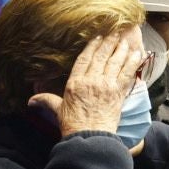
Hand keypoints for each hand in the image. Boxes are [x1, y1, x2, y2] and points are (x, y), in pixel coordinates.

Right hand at [28, 28, 144, 137]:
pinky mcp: (119, 93)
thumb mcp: (57, 110)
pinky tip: (138, 54)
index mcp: (75, 82)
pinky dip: (133, 63)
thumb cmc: (72, 125)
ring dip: (121, 49)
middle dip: (109, 42)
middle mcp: (91, 80)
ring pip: (115, 62)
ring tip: (126, 39)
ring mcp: (106, 86)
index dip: (92, 46)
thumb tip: (31, 100)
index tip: (98, 36)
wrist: (89, 137)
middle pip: (101, 56)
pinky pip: (127, 74)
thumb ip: (46, 101)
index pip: (84, 58)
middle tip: (115, 31)